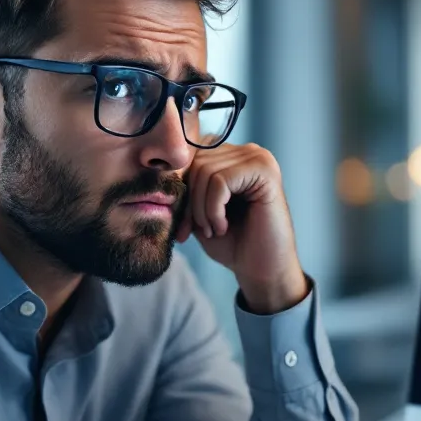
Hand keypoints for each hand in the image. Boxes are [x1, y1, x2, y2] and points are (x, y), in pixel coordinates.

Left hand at [174, 142, 307, 313]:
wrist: (261, 270)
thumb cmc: (231, 242)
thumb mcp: (198, 211)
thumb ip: (184, 187)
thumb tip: (155, 167)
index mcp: (232, 156)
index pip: (190, 156)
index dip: (181, 191)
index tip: (183, 226)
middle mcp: (248, 151)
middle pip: (196, 162)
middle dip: (190, 202)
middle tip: (201, 230)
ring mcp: (259, 158)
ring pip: (205, 171)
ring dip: (202, 209)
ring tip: (214, 230)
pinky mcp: (265, 171)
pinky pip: (220, 181)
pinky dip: (213, 209)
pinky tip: (223, 227)